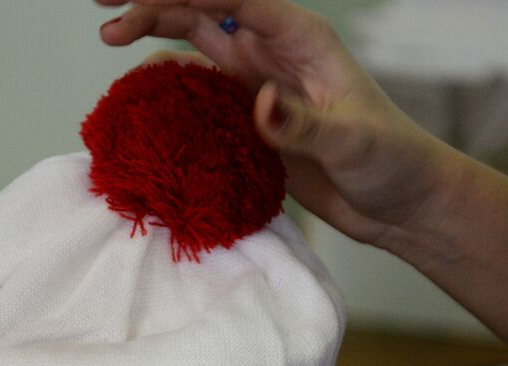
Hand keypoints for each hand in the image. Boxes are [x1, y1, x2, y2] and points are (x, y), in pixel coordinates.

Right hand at [97, 0, 465, 249]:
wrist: (402, 203)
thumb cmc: (393, 163)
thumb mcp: (353, 144)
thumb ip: (303, 125)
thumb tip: (258, 104)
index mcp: (301, 38)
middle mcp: (274, 50)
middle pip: (203, 9)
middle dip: (154, 3)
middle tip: (104, 10)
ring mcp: (258, 82)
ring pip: (194, 42)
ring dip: (153, 35)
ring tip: (109, 38)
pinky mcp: (249, 118)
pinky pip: (198, 90)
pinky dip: (167, 84)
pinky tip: (138, 90)